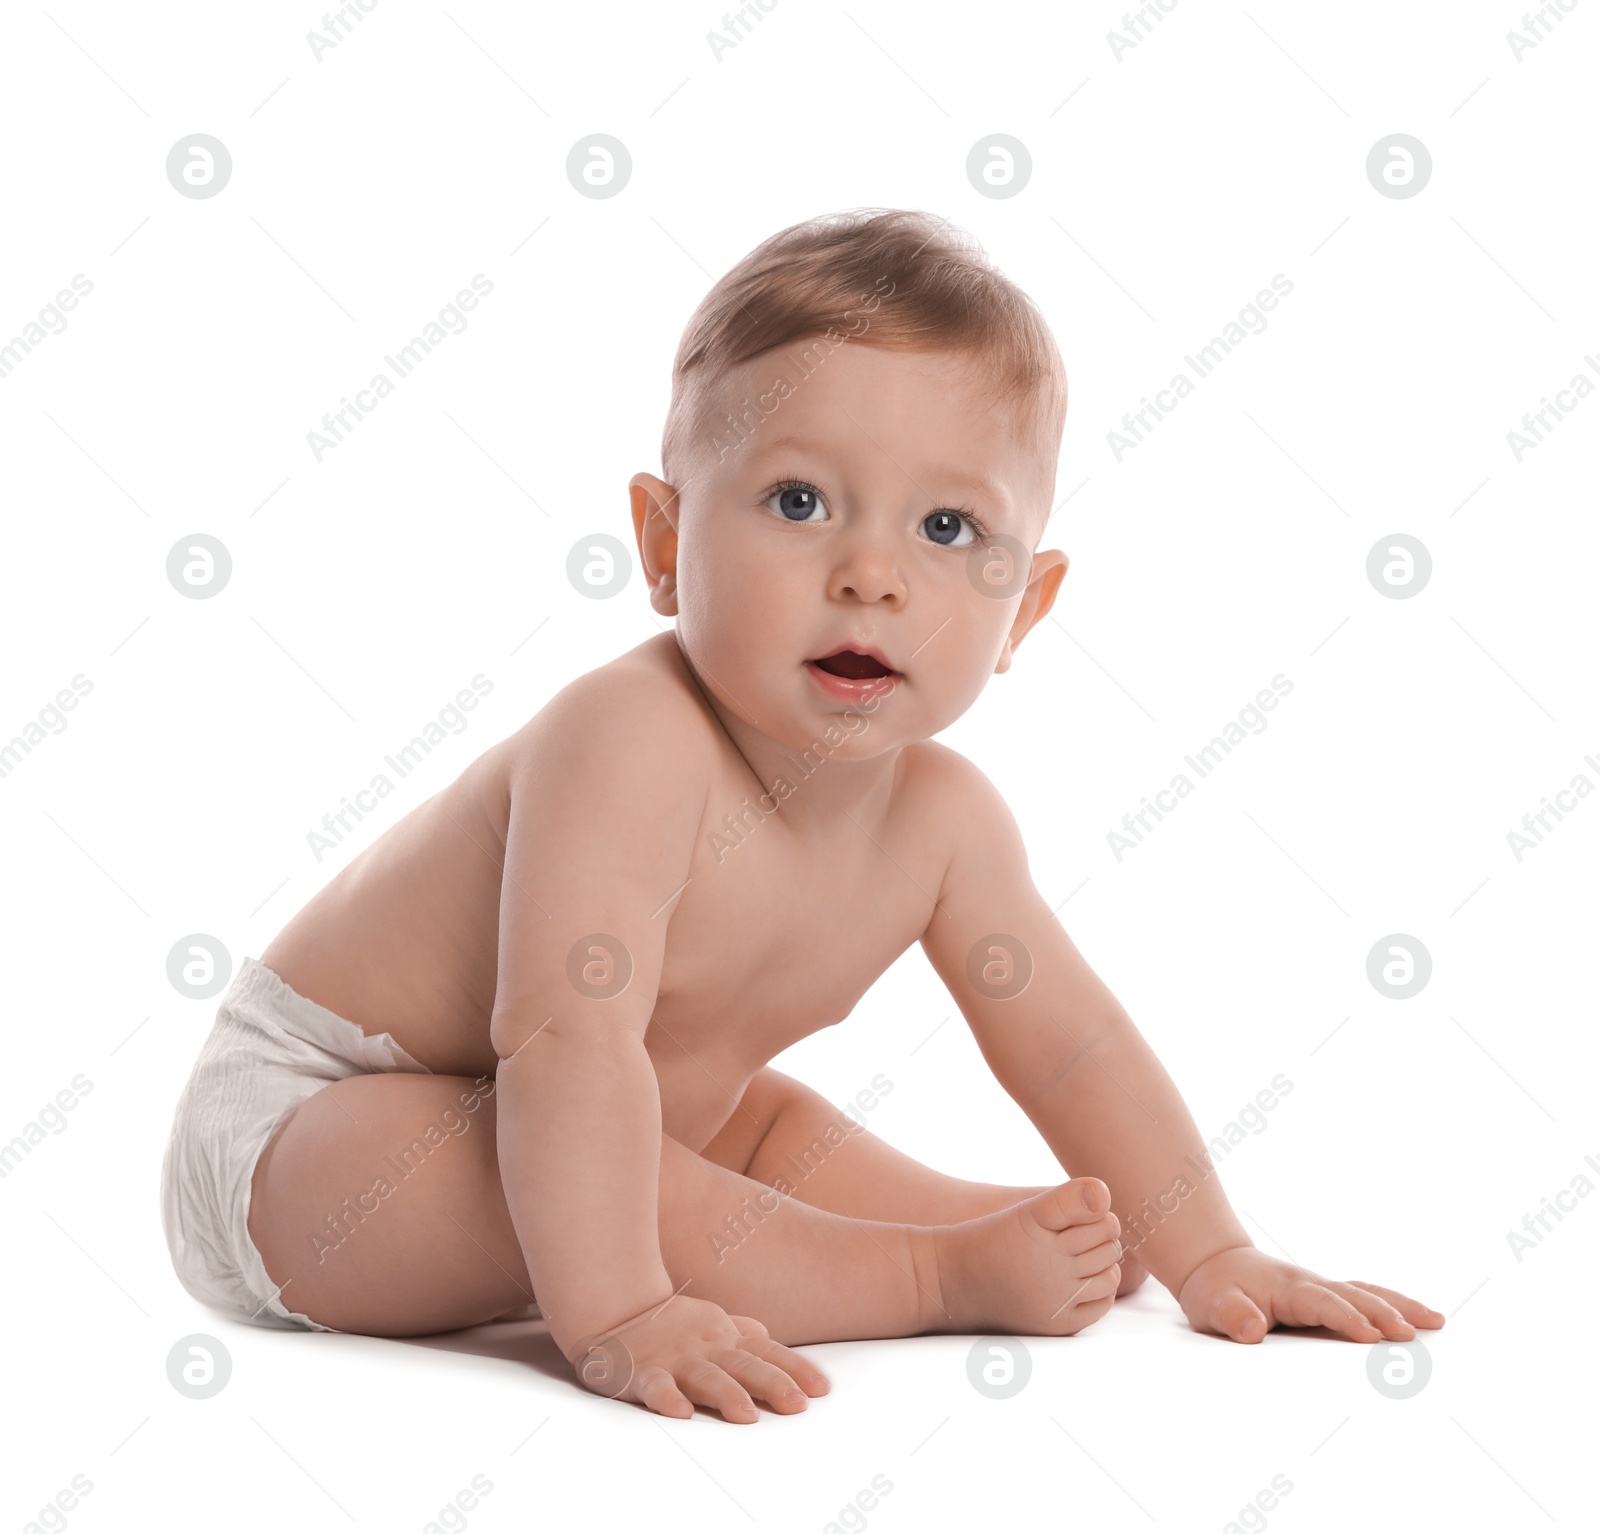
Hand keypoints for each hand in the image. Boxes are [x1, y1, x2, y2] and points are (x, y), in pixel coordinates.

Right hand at [564, 1293, 829, 1422]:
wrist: (613, 1307)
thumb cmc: (667, 1321)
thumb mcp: (709, 1319)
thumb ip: (741, 1330)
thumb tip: (769, 1338)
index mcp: (724, 1336)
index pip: (767, 1353)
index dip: (795, 1369)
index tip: (821, 1390)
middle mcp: (705, 1347)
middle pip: (744, 1365)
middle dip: (772, 1384)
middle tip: (797, 1405)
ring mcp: (675, 1358)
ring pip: (705, 1376)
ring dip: (727, 1394)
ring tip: (746, 1414)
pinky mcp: (642, 1372)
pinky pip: (655, 1385)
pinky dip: (667, 1398)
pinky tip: (680, 1412)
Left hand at [1176, 1245, 1444, 1344]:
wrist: (1215, 1265)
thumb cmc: (1215, 1290)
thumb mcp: (1212, 1304)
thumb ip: (1232, 1315)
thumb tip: (1253, 1329)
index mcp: (1286, 1287)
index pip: (1320, 1303)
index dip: (1344, 1319)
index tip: (1369, 1336)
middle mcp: (1311, 1283)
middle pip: (1353, 1296)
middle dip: (1382, 1313)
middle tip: (1411, 1334)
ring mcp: (1322, 1288)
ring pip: (1366, 1293)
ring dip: (1400, 1305)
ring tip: (1436, 1321)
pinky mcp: (1328, 1297)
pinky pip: (1365, 1297)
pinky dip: (1392, 1304)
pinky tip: (1419, 1318)